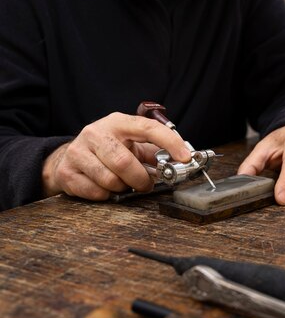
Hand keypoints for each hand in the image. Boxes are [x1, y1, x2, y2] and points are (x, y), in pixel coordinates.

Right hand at [42, 112, 190, 200]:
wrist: (68, 156)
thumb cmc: (106, 149)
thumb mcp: (129, 143)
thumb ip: (152, 151)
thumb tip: (179, 162)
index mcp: (117, 122)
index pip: (147, 127)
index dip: (169, 142)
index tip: (185, 157)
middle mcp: (96, 133)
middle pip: (123, 162)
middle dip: (139, 178)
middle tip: (144, 184)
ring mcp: (78, 152)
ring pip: (109, 180)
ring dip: (122, 187)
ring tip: (121, 183)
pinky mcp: (67, 172)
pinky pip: (95, 192)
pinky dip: (106, 195)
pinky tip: (104, 187)